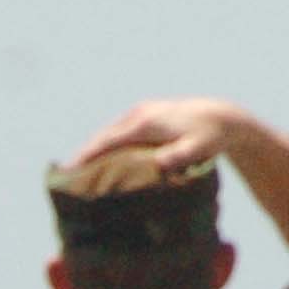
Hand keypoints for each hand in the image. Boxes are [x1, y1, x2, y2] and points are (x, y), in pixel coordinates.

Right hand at [67, 97, 247, 171]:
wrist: (224, 117)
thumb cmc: (211, 137)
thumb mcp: (198, 149)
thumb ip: (178, 156)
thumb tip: (158, 165)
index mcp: (146, 122)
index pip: (109, 140)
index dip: (87, 154)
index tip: (69, 170)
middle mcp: (139, 114)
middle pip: (104, 135)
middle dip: (84, 153)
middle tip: (65, 177)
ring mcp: (142, 112)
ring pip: (110, 132)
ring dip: (94, 149)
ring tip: (78, 171)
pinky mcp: (146, 115)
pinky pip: (120, 131)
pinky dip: (107, 144)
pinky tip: (103, 159)